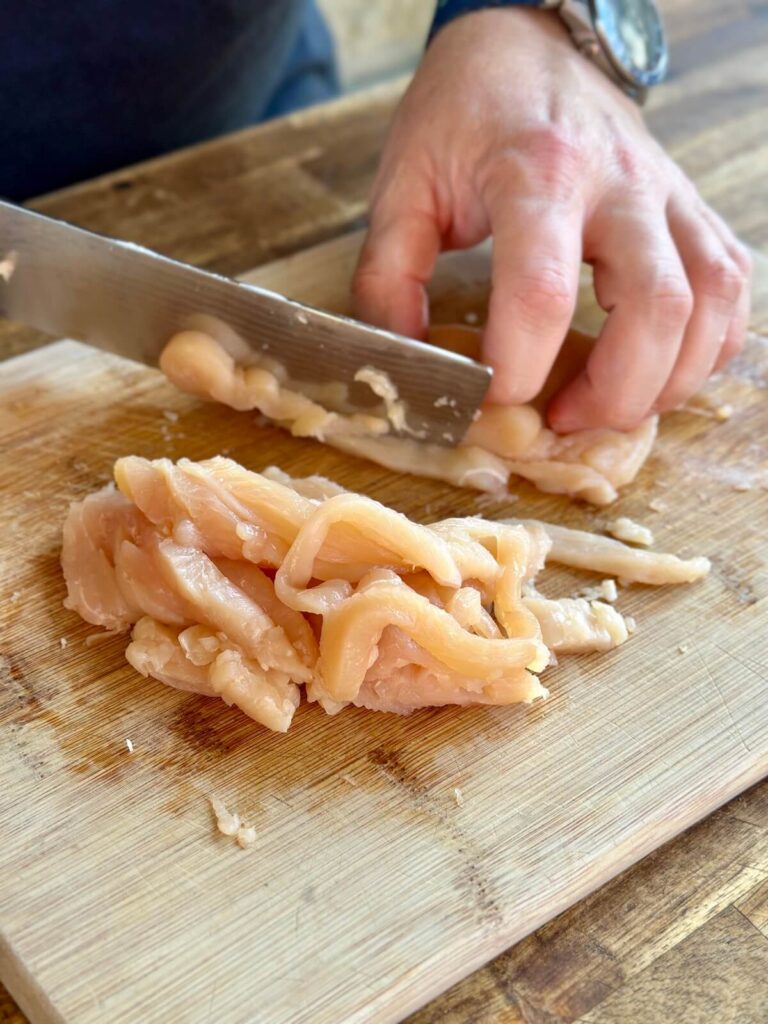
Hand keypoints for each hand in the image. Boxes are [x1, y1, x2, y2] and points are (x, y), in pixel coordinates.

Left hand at [352, 8, 750, 431]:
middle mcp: (618, 182)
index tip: (489, 397)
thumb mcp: (402, 186)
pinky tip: (663, 367)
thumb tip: (405, 361)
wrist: (524, 44)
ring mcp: (665, 193)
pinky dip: (708, 343)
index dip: (518, 366)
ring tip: (611, 405)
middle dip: (613, 392)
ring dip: (668, 378)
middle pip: (656, 307)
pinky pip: (729, 284)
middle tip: (562, 418)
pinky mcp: (688, 206)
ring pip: (709, 301)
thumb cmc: (461, 115)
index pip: (543, 292)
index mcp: (535, 173)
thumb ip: (389, 277)